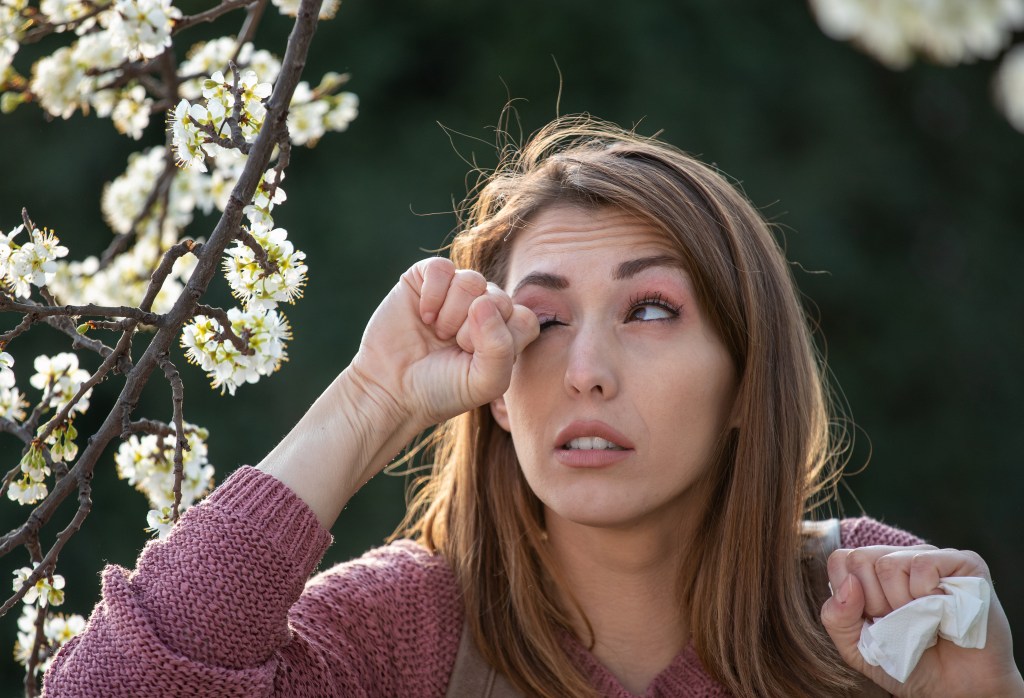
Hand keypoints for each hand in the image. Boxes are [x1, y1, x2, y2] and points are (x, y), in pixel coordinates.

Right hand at [349, 257, 538, 435]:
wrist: (391, 388)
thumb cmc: (442, 389)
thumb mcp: (484, 382)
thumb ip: (501, 349)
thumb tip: (483, 301)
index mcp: (504, 332)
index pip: (524, 319)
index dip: (501, 339)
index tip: (475, 359)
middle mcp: (484, 308)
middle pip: (499, 298)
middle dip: (472, 329)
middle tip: (452, 347)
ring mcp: (455, 292)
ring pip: (472, 280)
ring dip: (452, 312)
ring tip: (438, 332)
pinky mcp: (426, 279)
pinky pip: (442, 268)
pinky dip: (433, 294)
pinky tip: (423, 316)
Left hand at [821, 545, 1023, 696]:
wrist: (957, 691)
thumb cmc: (908, 664)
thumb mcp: (858, 649)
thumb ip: (837, 618)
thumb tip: (849, 583)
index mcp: (873, 573)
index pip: (841, 560)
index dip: (851, 596)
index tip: (874, 620)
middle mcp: (901, 558)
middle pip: (861, 559)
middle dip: (875, 603)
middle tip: (902, 624)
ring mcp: (932, 557)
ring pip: (888, 564)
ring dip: (902, 606)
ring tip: (923, 621)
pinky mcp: (964, 562)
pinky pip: (923, 565)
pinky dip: (927, 595)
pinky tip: (943, 611)